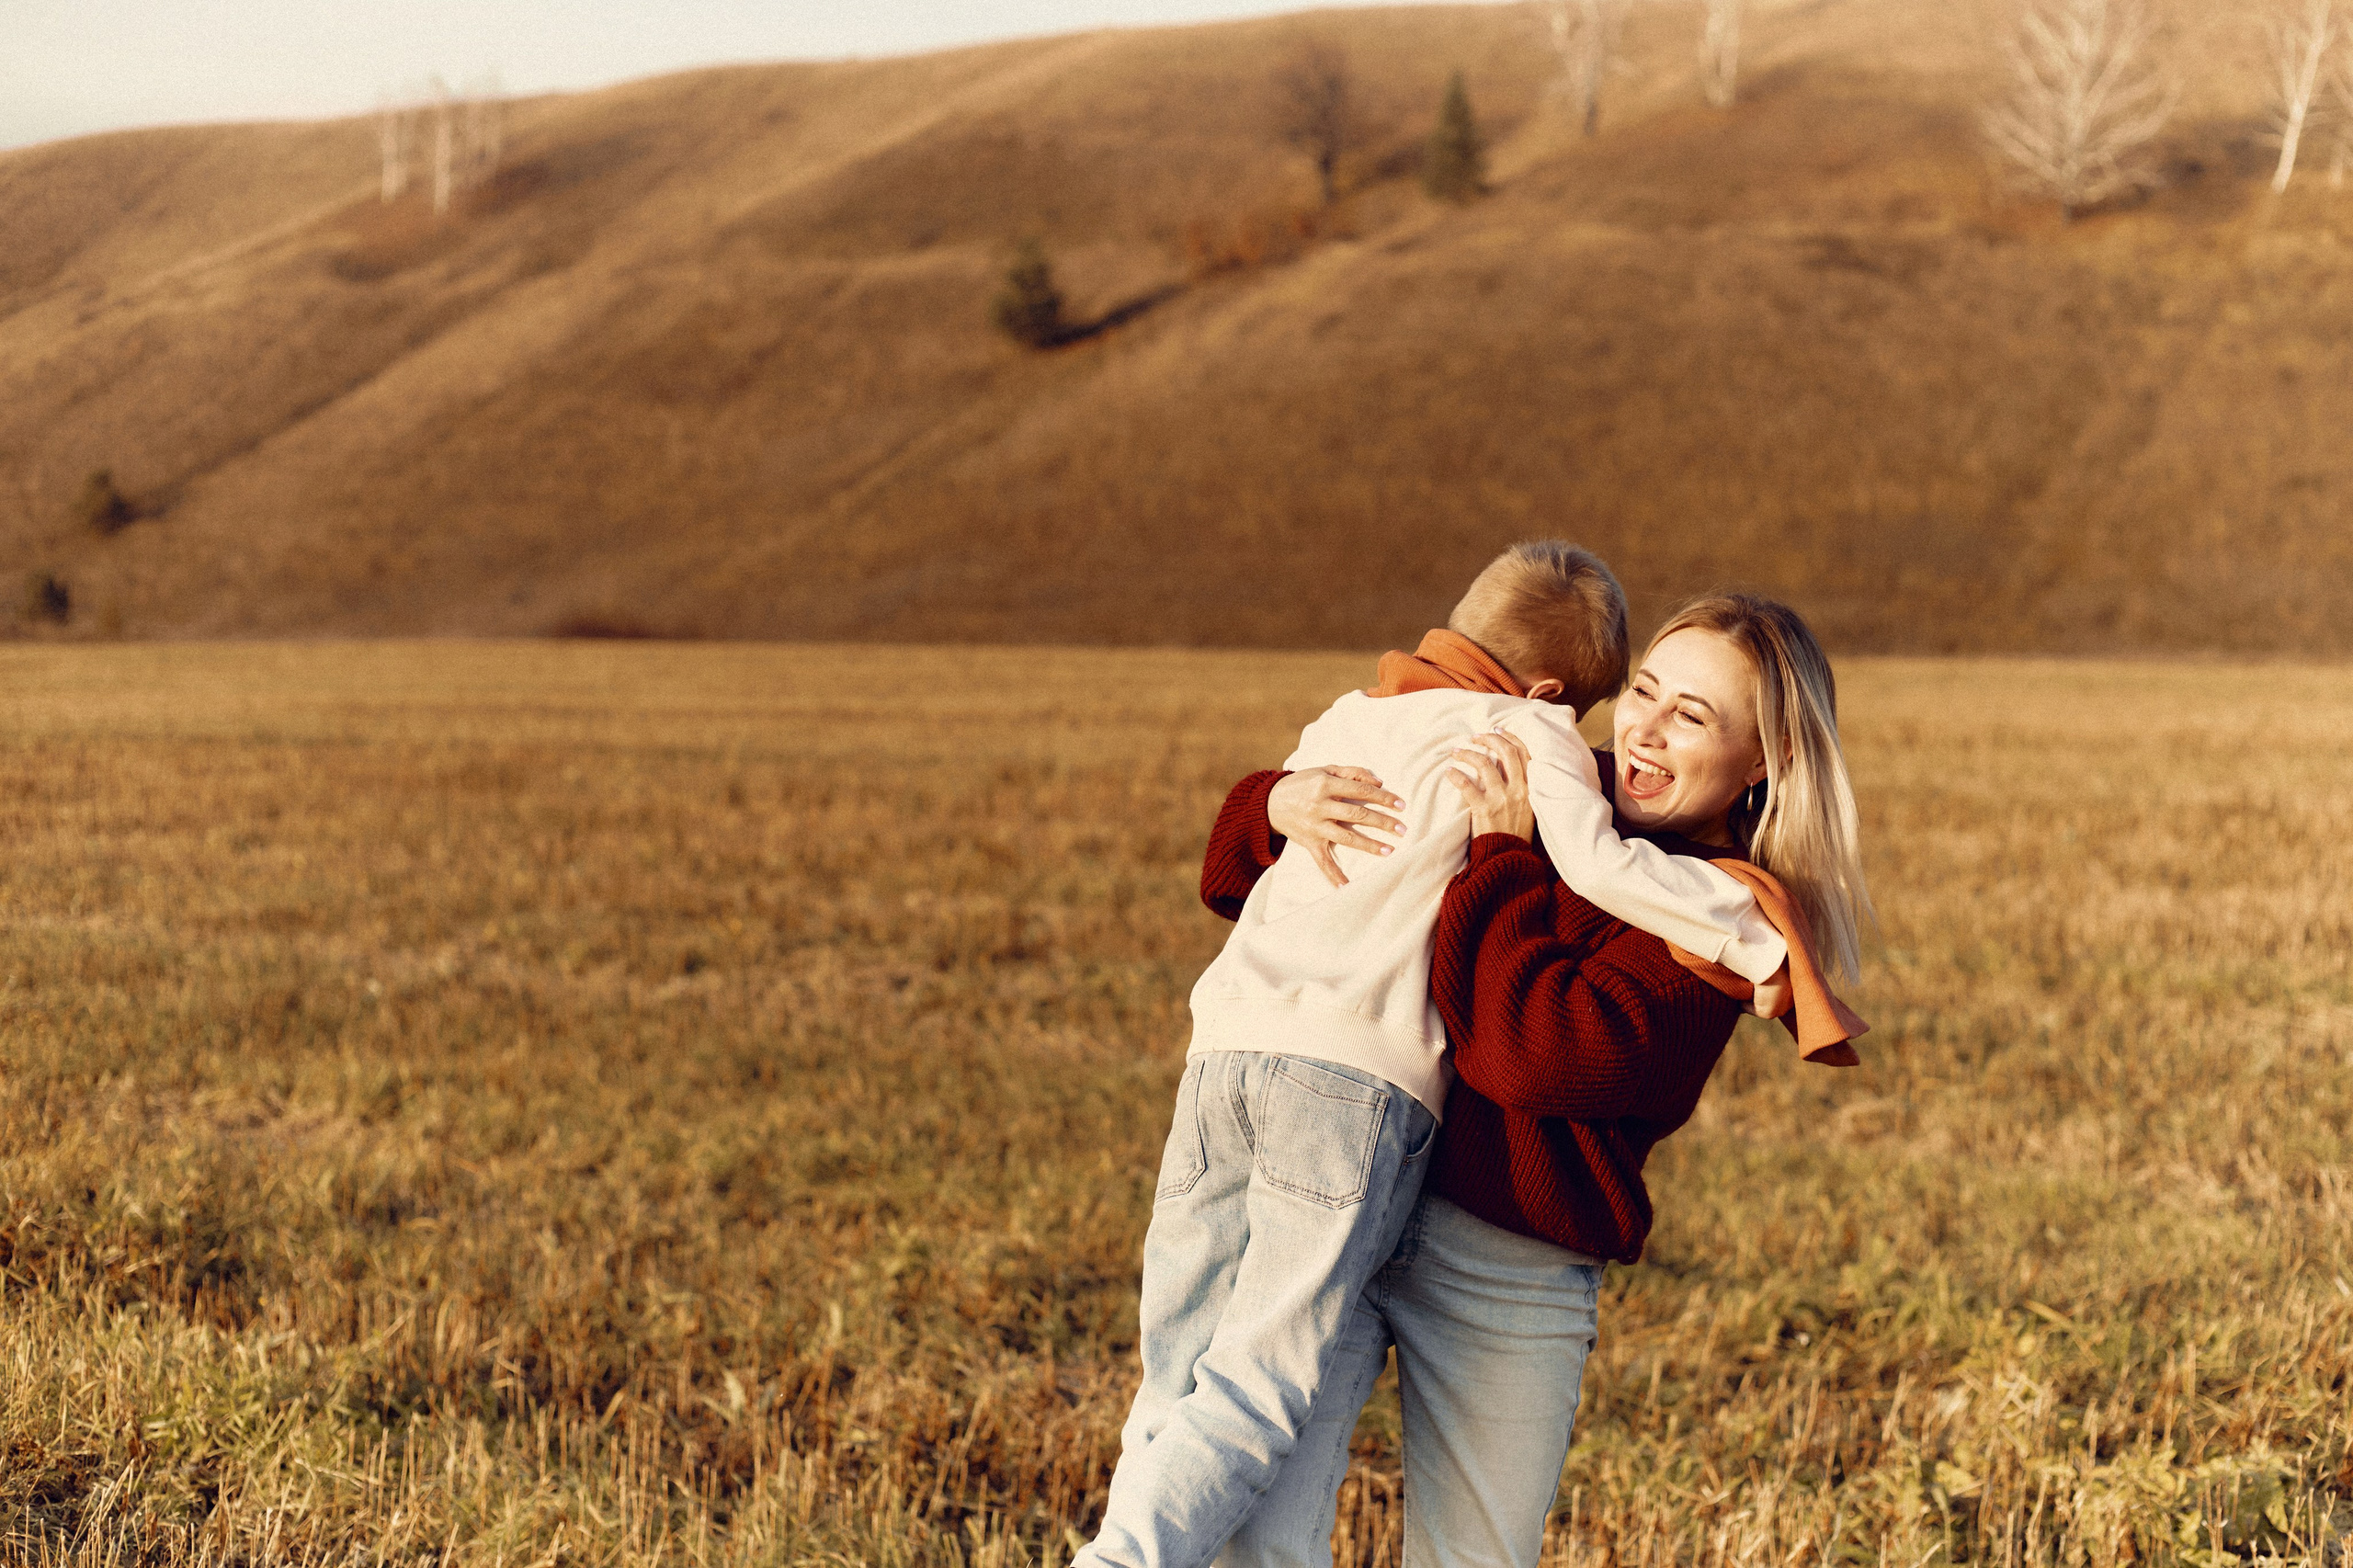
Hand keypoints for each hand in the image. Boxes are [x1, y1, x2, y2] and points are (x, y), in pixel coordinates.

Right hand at [1267, 767, 1405, 887]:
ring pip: (1346, 837)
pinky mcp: (1309, 843)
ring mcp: (1315, 827)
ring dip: (1369, 845)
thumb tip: (1379, 782)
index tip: (1401, 805)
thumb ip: (1352, 773)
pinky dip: (1333, 875)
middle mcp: (1320, 806)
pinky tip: (1347, 887)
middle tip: (1402, 829)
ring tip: (1389, 851)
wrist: (1269, 803)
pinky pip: (1322, 862)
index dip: (1383, 798)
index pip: (1361, 791)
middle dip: (1382, 822)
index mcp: (1325, 785)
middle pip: (1357, 815)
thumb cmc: (1302, 784)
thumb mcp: (1324, 770)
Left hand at [1448, 731, 1534, 842]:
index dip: (1510, 738)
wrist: (1508, 858)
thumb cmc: (1515, 833)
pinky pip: (1466, 785)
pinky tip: (1449, 772)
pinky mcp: (1484, 809)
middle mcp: (1518, 790)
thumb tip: (1503, 767)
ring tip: (1456, 752)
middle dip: (1489, 739)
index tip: (1497, 730)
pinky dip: (1455, 775)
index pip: (1524, 753)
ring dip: (1467, 754)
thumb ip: (1520, 787)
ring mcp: (1501, 799)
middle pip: (1505, 752)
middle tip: (1474, 737)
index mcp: (1531, 788)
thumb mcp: (1527, 808)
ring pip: (1483, 764)